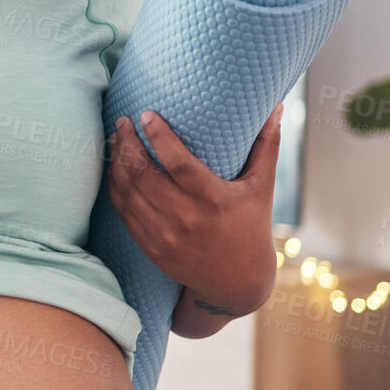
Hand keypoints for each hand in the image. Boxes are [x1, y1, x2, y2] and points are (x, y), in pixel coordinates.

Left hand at [106, 103, 281, 314]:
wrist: (237, 283)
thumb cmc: (251, 227)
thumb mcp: (262, 187)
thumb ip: (267, 145)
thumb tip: (274, 106)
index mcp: (213, 199)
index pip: (178, 163)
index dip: (158, 136)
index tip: (145, 114)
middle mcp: (186, 218)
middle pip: (143, 174)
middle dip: (127, 143)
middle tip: (122, 121)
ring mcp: (164, 235)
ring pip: (128, 192)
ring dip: (117, 162)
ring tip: (115, 139)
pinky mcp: (151, 247)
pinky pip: (124, 212)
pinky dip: (115, 187)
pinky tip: (115, 169)